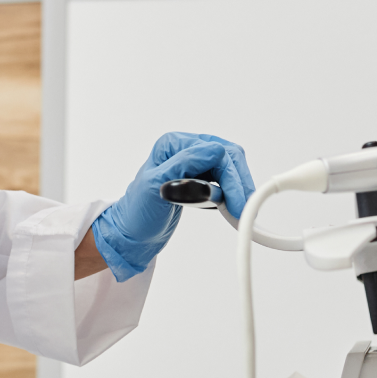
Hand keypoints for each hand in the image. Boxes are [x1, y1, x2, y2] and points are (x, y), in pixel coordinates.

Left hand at [92, 132, 255, 281]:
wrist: (132, 233)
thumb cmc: (137, 212)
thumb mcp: (156, 186)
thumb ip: (184, 166)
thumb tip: (216, 151)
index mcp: (173, 145)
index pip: (215, 152)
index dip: (230, 177)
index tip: (238, 202)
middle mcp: (185, 149)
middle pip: (227, 157)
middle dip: (238, 182)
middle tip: (244, 208)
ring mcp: (194, 164)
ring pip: (229, 167)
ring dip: (237, 187)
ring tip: (240, 210)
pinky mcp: (200, 179)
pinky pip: (225, 180)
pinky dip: (231, 193)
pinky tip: (231, 206)